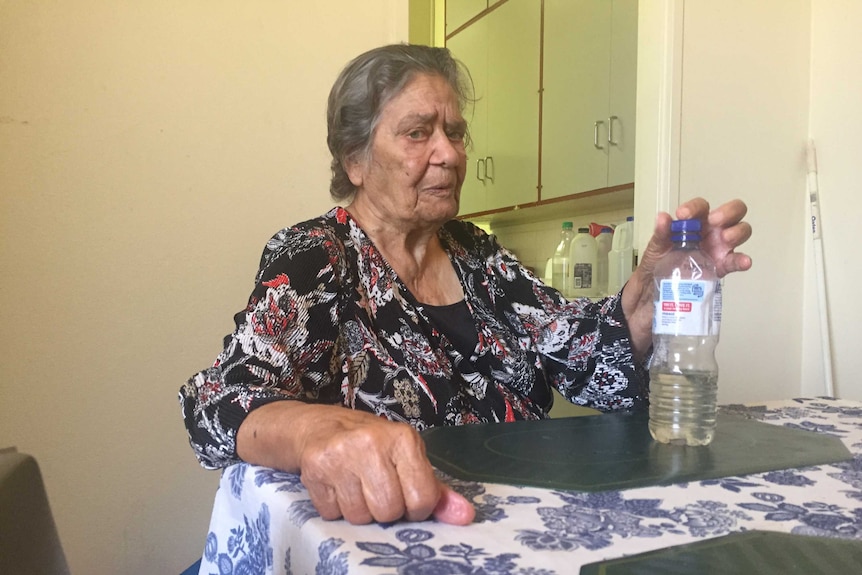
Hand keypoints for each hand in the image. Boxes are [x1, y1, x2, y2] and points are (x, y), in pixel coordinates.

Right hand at [237, 402, 474, 524]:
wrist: (318, 426)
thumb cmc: (371, 445)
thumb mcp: (407, 458)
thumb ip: (436, 490)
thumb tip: (466, 515)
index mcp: (403, 438)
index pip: (422, 498)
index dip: (415, 508)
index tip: (405, 496)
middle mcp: (372, 443)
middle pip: (389, 511)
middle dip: (385, 510)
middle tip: (377, 491)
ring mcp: (340, 455)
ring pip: (360, 516)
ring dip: (359, 510)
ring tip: (355, 487)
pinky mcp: (314, 468)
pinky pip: (332, 513)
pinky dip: (335, 507)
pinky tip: (336, 486)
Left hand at [621, 198, 751, 358]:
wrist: (649, 300)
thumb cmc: (653, 270)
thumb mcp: (653, 250)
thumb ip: (660, 235)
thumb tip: (663, 217)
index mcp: (691, 225)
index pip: (701, 207)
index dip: (696, 207)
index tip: (683, 216)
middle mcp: (708, 235)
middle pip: (732, 214)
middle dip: (728, 212)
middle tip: (714, 222)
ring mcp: (717, 252)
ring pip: (739, 233)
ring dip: (737, 232)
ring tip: (725, 239)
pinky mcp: (719, 271)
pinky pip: (735, 263)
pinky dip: (742, 260)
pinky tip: (744, 262)